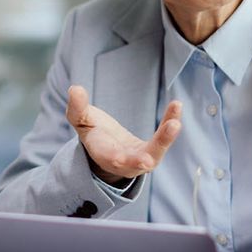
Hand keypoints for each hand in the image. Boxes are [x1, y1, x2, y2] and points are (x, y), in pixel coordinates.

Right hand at [65, 85, 181, 184]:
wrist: (110, 147)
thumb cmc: (93, 132)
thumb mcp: (81, 119)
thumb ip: (77, 107)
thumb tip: (74, 89)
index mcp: (103, 153)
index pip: (107, 156)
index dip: (113, 158)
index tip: (118, 159)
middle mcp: (123, 162)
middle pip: (133, 162)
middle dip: (140, 161)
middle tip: (148, 160)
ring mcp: (141, 158)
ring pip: (154, 152)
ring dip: (165, 139)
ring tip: (174, 124)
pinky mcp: (154, 150)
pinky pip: (164, 138)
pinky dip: (170, 122)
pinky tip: (176, 106)